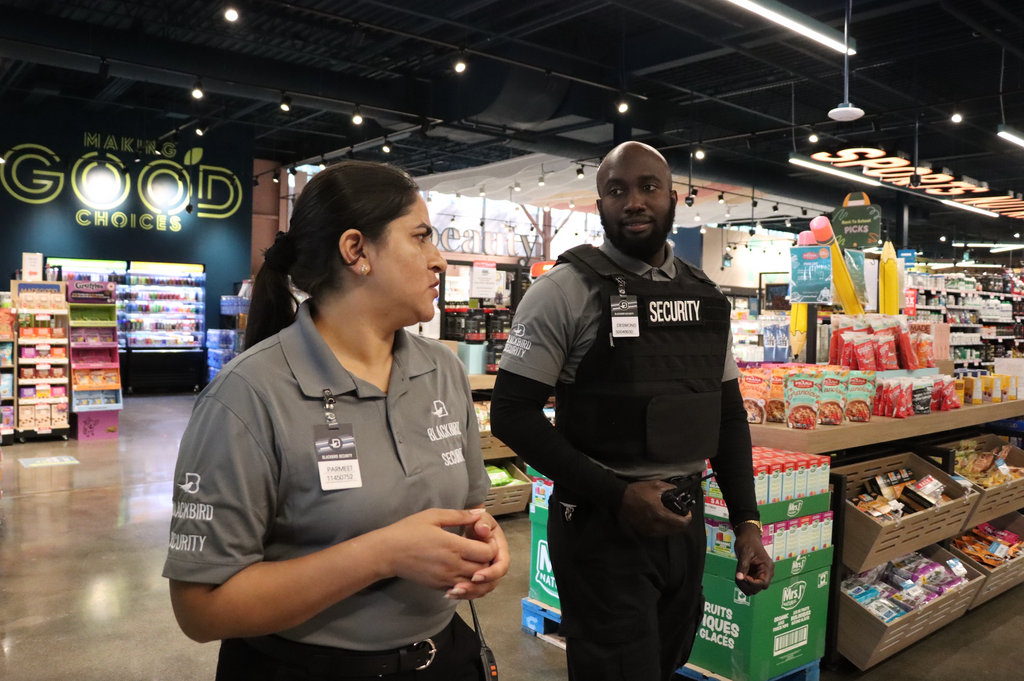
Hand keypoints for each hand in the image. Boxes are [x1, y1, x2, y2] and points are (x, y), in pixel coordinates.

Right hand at [376, 509, 496, 590]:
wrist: (387, 553)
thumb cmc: (409, 531)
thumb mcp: (433, 516)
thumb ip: (459, 515)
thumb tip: (479, 513)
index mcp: (454, 546)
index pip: (487, 553)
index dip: (491, 546)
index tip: (484, 538)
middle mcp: (453, 566)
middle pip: (485, 569)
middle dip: (488, 560)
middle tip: (481, 549)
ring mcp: (446, 579)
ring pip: (475, 583)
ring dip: (480, 574)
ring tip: (475, 561)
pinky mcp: (439, 587)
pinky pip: (462, 591)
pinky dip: (468, 584)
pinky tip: (464, 572)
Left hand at [446, 510, 510, 600]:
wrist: (465, 524)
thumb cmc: (472, 520)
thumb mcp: (478, 517)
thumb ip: (482, 521)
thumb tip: (483, 530)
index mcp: (499, 548)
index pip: (501, 565)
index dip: (491, 573)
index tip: (475, 576)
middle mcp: (495, 562)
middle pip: (493, 581)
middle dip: (478, 587)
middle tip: (460, 588)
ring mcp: (486, 570)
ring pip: (483, 588)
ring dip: (469, 593)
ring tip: (453, 592)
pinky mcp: (475, 576)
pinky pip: (474, 589)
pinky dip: (464, 593)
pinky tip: (449, 593)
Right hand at [619, 480, 692, 536]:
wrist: (621, 499)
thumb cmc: (638, 491)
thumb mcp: (656, 485)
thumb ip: (671, 489)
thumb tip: (680, 494)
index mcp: (661, 514)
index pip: (681, 523)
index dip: (688, 518)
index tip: (687, 512)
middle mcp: (657, 526)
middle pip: (677, 529)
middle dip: (682, 522)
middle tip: (680, 513)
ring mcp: (651, 531)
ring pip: (669, 532)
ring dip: (674, 525)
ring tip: (672, 516)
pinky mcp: (646, 532)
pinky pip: (661, 533)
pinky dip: (665, 528)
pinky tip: (663, 519)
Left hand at [734, 524, 773, 595]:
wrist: (747, 537)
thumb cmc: (748, 542)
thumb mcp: (745, 553)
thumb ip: (743, 566)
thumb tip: (739, 577)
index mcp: (767, 568)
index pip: (763, 583)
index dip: (753, 584)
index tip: (743, 577)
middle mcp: (766, 573)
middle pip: (758, 588)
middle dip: (747, 585)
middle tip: (738, 576)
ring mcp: (760, 575)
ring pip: (753, 589)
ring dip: (743, 585)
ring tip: (737, 575)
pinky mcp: (754, 575)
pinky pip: (749, 584)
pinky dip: (742, 583)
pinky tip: (738, 575)